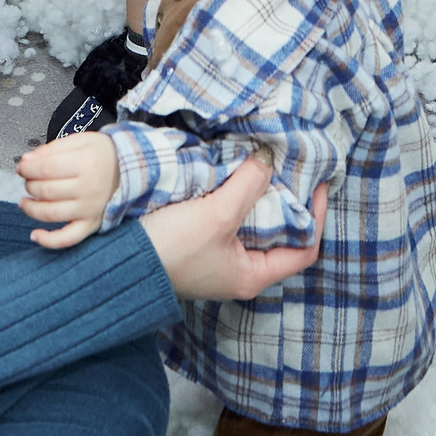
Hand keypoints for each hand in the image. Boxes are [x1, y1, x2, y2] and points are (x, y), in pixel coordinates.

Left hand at [17, 133, 122, 248]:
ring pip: (51, 214)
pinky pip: (68, 238)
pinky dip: (48, 241)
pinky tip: (35, 235)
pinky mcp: (91, 224)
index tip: (21, 167)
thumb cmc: (103, 154)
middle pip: (46, 190)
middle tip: (28, 180)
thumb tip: (25, 161)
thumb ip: (52, 149)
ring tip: (25, 201)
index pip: (45, 168)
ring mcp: (90, 209)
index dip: (27, 168)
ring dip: (31, 209)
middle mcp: (88, 188)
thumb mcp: (80, 141)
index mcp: (86, 163)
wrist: (131, 169)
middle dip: (29, 185)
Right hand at [140, 153, 328, 300]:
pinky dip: (236, 196)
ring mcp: (218, 258)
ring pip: (253, 223)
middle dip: (287, 200)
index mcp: (253, 275)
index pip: (305, 251)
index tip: (318, 185)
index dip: (317, 217)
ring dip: (259, 195)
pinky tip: (233, 173)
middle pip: (279, 234)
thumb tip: (269, 160)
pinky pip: (229, 217)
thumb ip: (247, 186)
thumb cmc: (170, 250)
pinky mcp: (199, 244)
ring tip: (263, 164)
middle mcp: (239, 271)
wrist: (116, 264)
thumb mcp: (216, 216)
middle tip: (290, 168)